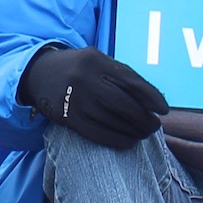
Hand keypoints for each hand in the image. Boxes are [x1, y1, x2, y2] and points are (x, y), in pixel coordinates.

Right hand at [17, 45, 168, 147]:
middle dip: (144, 118)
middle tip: (155, 126)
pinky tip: (129, 141)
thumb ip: (121, 74)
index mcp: (96, 60)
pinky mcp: (66, 117)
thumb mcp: (97, 60)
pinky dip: (117, 140)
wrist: (38, 73)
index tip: (165, 110)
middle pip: (123, 104)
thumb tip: (153, 99)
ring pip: (112, 121)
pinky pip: (97, 133)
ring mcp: (74, 99)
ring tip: (144, 134)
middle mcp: (85, 79)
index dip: (151, 97)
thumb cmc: (79, 68)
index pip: (130, 81)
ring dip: (133, 131)